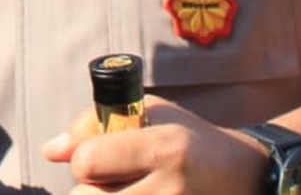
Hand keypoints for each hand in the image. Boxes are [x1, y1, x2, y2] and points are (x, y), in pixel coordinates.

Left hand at [42, 95, 270, 193]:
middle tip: (110, 183)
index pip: (88, 162)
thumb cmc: (189, 139)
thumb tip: (51, 151)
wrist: (248, 178)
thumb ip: (95, 125)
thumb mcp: (151, 114)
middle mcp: (172, 188)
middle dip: (89, 191)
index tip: (97, 157)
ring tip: (126, 190)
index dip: (82, 159)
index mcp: (165, 147)